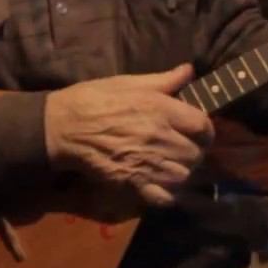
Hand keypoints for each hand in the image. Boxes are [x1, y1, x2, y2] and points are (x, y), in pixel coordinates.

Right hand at [44, 63, 213, 206]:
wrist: (63, 126)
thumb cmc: (94, 98)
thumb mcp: (129, 81)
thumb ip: (163, 79)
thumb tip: (190, 70)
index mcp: (161, 109)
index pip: (203, 126)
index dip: (204, 129)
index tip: (196, 130)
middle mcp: (159, 137)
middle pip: (195, 154)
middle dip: (193, 151)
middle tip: (182, 148)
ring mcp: (147, 163)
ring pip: (183, 176)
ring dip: (181, 172)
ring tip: (172, 165)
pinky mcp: (132, 183)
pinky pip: (164, 197)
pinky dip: (167, 193)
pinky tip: (160, 183)